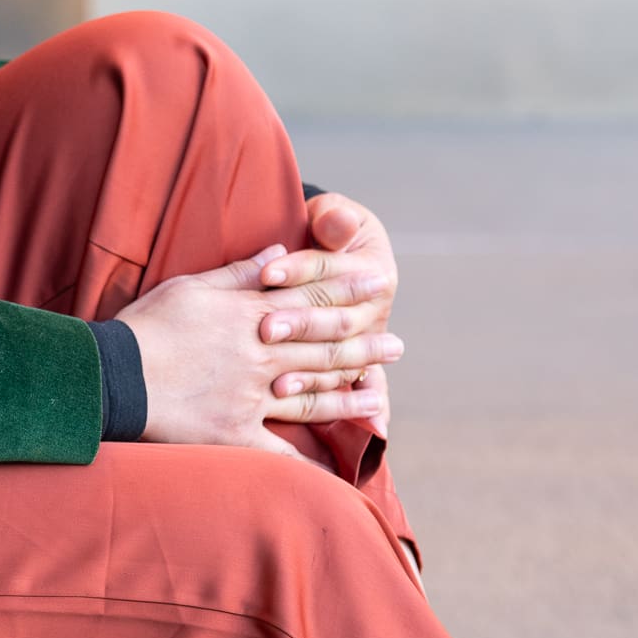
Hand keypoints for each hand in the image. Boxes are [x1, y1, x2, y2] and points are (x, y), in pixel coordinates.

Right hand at [118, 245, 402, 452]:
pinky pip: (280, 454)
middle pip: (323, 346)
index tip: (380, 285)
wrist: (114, 374)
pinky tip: (336, 470)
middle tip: (397, 345)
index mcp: (251, 316)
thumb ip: (239, 272)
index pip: (312, 298)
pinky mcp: (235, 433)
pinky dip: (309, 464)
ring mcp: (251, 397)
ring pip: (313, 393)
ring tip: (380, 392)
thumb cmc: (147, 326)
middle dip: (364, 343)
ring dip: (350, 392)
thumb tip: (279, 251)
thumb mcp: (192, 285)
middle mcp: (261, 355)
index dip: (349, 291)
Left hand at [260, 192, 398, 421]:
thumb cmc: (331, 230)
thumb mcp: (336, 217)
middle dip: (300, 324)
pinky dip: (342, 408)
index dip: (297, 270)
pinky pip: (349, 389)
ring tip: (281, 386)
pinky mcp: (356, 364)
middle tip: (265, 331)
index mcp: (370, 268)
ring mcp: (365, 338)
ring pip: (340, 359)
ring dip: (312, 375)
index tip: (266, 272)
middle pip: (331, 318)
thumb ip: (335, 219)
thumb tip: (338, 221)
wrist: (342, 249)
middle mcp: (372, 308)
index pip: (327, 269)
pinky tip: (332, 420)